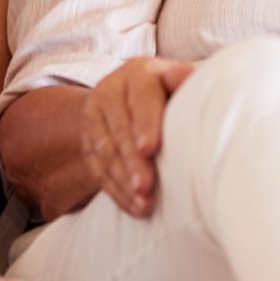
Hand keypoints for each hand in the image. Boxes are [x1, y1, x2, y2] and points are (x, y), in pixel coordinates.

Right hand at [80, 57, 196, 218]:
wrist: (138, 97)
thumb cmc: (174, 92)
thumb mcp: (180, 83)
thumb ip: (185, 80)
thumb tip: (191, 74)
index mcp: (139, 73)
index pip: (141, 96)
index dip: (145, 122)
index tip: (151, 148)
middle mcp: (111, 90)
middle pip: (119, 127)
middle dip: (132, 160)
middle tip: (146, 186)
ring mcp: (95, 116)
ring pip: (104, 150)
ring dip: (123, 180)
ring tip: (143, 204)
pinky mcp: (88, 140)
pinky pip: (97, 168)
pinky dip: (115, 190)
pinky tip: (133, 207)